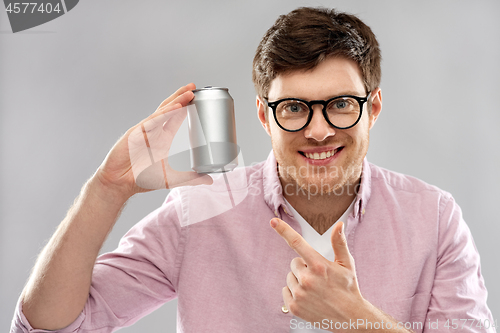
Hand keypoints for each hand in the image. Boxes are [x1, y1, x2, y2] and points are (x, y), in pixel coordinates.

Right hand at [95, 83, 212, 197]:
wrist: (121, 184)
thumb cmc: (143, 179)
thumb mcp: (173, 178)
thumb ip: (191, 178)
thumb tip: (210, 180)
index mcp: (164, 138)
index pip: (177, 117)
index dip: (187, 106)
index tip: (198, 97)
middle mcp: (155, 131)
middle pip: (170, 108)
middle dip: (181, 97)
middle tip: (194, 87)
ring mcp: (145, 131)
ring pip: (162, 111)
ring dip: (176, 101)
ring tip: (188, 93)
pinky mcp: (136, 134)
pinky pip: (152, 121)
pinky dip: (164, 114)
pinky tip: (175, 108)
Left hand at [270, 218, 368, 329]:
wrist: (350, 318)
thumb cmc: (349, 289)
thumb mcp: (347, 264)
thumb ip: (339, 243)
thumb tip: (338, 225)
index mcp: (319, 266)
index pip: (297, 242)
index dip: (284, 230)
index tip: (273, 221)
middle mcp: (307, 279)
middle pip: (294, 263)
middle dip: (304, 266)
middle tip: (319, 276)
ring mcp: (299, 294)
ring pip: (290, 277)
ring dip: (299, 280)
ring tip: (315, 289)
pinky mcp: (294, 307)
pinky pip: (285, 290)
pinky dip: (293, 292)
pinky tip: (308, 297)